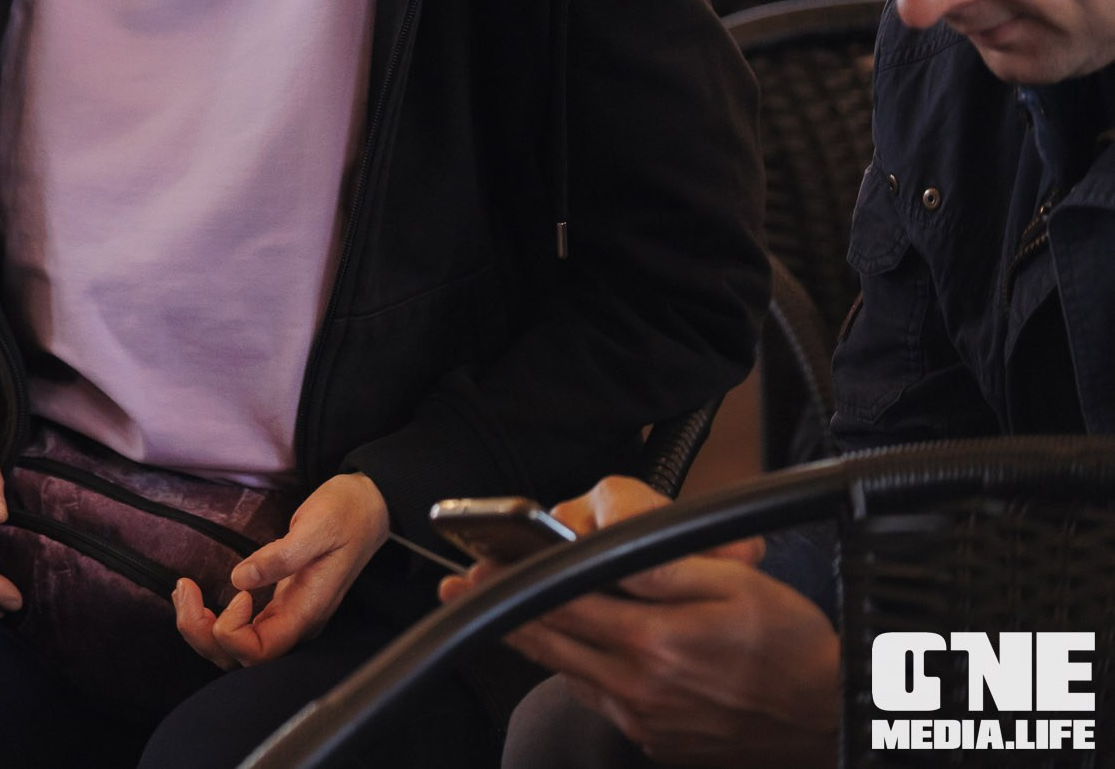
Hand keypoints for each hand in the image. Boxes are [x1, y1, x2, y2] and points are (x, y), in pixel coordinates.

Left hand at [174, 472, 387, 669]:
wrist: (367, 507)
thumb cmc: (347, 515)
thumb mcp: (316, 527)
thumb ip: (281, 556)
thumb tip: (239, 579)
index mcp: (306, 612)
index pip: (260, 652)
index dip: (234, 631)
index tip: (236, 592)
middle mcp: (294, 623)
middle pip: (239, 658)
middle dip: (202, 632)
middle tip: (184, 590)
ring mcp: (286, 616)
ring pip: (235, 648)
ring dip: (201, 628)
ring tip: (184, 592)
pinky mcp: (278, 604)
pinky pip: (241, 629)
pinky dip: (212, 618)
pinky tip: (199, 596)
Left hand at [437, 478, 832, 767]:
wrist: (832, 716)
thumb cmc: (790, 643)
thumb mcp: (731, 584)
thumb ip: (657, 568)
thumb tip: (600, 551)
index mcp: (652, 642)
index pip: (558, 604)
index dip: (512, 583)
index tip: (478, 564)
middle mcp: (639, 687)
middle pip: (549, 643)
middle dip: (502, 613)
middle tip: (461, 589)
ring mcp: (645, 720)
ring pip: (569, 674)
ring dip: (537, 643)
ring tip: (509, 613)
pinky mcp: (656, 741)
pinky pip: (601, 701)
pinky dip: (581, 674)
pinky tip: (579, 653)